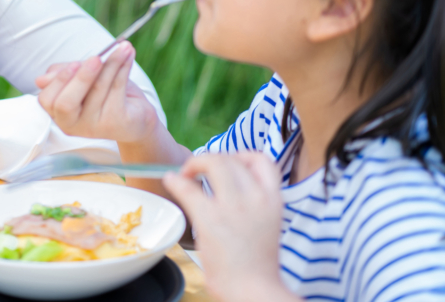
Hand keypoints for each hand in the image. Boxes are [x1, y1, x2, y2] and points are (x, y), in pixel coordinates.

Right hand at [35, 43, 159, 143]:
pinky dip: (123, 67)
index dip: (58, 81)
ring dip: (111, 63)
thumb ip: (64, 74)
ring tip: (122, 47)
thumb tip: (40, 80)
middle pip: (66, 103)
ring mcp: (93, 127)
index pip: (47, 100)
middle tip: (96, 58)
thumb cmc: (105, 93)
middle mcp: (73, 125)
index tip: (74, 64)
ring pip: (97, 89)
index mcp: (59, 114)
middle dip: (81, 77)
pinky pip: (117, 89)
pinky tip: (128, 54)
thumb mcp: (82, 79)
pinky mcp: (115, 124)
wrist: (137, 115)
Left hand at [163, 153, 298, 301]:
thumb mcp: (267, 224)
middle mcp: (256, 198)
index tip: (229, 162)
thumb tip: (229, 187)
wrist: (252, 290)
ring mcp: (233, 206)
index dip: (242, 156)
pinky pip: (188, 188)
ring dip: (195, 163)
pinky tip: (171, 181)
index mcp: (273, 200)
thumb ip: (254, 202)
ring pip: (214, 162)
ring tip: (186, 174)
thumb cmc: (256, 264)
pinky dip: (176, 181)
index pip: (263, 160)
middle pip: (231, 159)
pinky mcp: (210, 218)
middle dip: (211, 158)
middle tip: (199, 169)